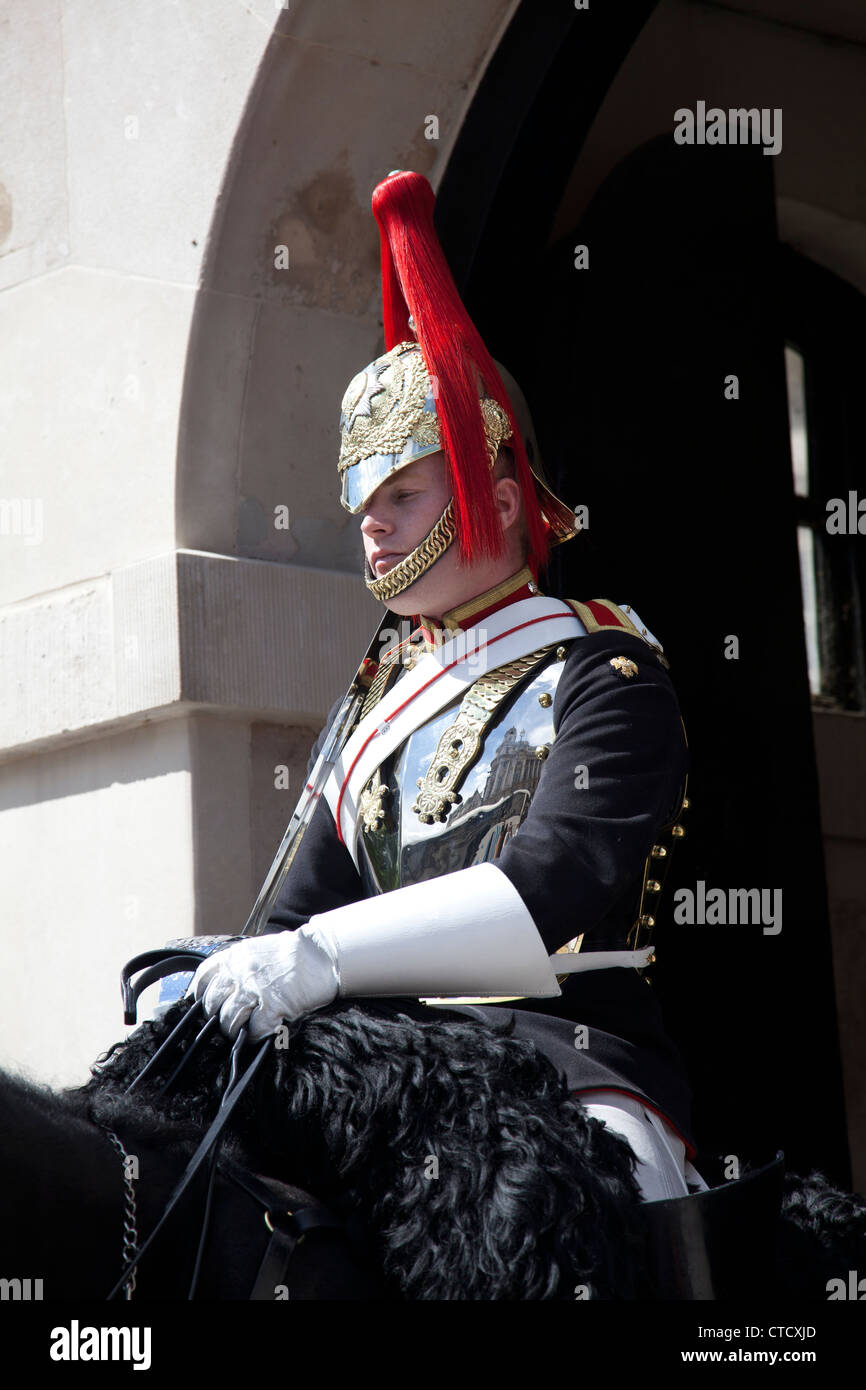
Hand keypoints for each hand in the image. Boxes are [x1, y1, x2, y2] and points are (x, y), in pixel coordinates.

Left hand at [190, 928, 339, 1040]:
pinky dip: (254, 1036)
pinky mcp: (273, 1005)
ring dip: (234, 1031)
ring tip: (243, 1032)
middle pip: (212, 1003)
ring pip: (228, 1020)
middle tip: (226, 1023)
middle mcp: (240, 972)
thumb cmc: (294, 953)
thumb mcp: (259, 950)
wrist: (323, 953)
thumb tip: (226, 988)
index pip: (204, 977)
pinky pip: (253, 1030)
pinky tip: (261, 1033)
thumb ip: (240, 966)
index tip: (202, 1004)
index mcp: (235, 956)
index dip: (199, 994)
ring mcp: (255, 989)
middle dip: (216, 1017)